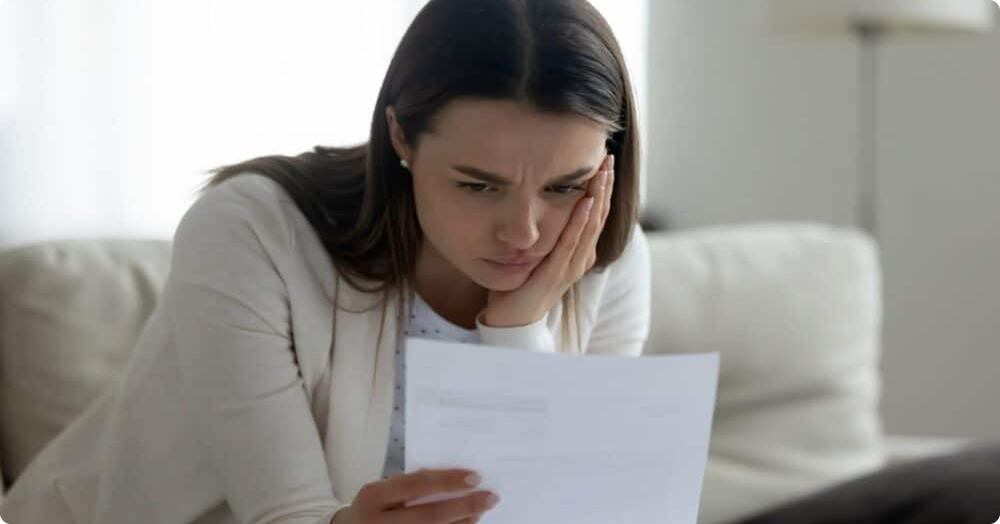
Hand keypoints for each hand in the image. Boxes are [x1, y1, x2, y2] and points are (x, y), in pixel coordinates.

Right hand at [331, 469, 498, 523]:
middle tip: (490, 498)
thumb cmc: (374, 506)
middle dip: (463, 506)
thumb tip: (455, 480)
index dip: (447, 481)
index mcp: (372, 496)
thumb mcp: (383, 491)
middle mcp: (377, 522)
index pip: (415, 485)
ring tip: (480, 512)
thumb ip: (410, 485)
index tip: (475, 477)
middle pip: (429, 516)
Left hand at [481, 153, 614, 327]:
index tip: (604, 161)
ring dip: (597, 197)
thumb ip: (546, 233)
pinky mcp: (555, 274)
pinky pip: (570, 243)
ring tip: (602, 172)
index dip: (603, 188)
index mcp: (579, 252)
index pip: (596, 214)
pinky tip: (585, 202)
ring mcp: (570, 267)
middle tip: (608, 157)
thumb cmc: (523, 286)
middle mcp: (580, 258)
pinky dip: (580, 221)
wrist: (513, 321)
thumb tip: (543, 203)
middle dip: (604, 185)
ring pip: (590, 226)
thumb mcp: (538, 253)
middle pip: (598, 216)